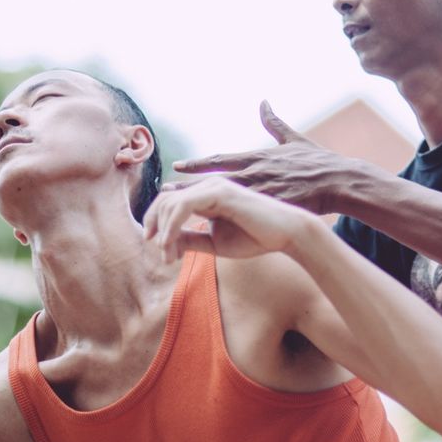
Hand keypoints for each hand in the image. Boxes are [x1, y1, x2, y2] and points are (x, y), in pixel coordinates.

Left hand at [143, 177, 313, 262]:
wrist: (285, 233)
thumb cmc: (255, 237)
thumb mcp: (215, 242)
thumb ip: (191, 240)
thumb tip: (165, 243)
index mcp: (206, 194)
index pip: (170, 201)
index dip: (157, 223)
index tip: (159, 249)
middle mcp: (207, 185)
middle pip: (164, 199)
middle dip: (156, 228)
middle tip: (163, 256)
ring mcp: (213, 186)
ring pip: (171, 202)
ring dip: (164, 232)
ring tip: (168, 255)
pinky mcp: (219, 192)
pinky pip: (183, 206)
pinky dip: (172, 227)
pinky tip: (170, 245)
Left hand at [170, 101, 363, 214]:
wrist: (338, 181)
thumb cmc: (317, 161)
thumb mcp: (293, 137)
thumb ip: (274, 122)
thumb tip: (264, 101)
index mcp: (257, 157)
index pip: (220, 159)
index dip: (197, 163)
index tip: (177, 165)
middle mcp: (255, 172)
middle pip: (214, 180)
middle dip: (188, 186)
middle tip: (162, 192)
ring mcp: (262, 190)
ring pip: (224, 200)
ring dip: (200, 206)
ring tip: (177, 214)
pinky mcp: (271, 207)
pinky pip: (243, 219)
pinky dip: (225, 225)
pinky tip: (208, 233)